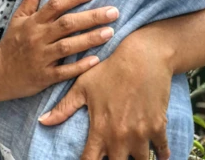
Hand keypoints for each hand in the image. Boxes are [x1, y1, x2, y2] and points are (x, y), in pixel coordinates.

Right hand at [0, 0, 118, 100]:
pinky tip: (96, 60)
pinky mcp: (44, 77)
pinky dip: (80, 66)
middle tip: (113, 11)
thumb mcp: (20, 16)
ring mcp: (41, 57)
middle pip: (67, 24)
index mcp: (34, 21)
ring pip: (68, 47)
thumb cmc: (13, 41)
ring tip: (110, 32)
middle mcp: (38, 37)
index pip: (56, 4)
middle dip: (91, 17)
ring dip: (90, 39)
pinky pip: (64, 72)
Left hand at [39, 29, 171, 159]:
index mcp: (100, 129)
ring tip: (133, 155)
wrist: (142, 56)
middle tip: (111, 156)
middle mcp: (120, 137)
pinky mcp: (158, 127)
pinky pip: (162, 151)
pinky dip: (161, 154)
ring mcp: (141, 134)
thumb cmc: (110, 69)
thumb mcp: (83, 85)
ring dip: (137, 159)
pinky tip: (159, 155)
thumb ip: (64, 107)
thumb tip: (42, 122)